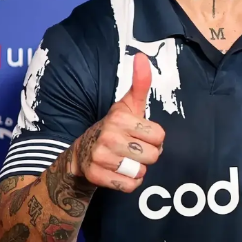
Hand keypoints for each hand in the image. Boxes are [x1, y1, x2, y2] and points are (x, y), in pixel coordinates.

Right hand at [71, 53, 164, 192]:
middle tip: (133, 149)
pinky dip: (129, 182)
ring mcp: (100, 157)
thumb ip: (140, 83)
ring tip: (125, 160)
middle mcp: (108, 136)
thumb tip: (142, 56)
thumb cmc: (114, 127)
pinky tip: (119, 172)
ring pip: (141, 171)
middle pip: (153, 155)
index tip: (140, 134)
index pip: (159, 136)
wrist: (82, 153)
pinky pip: (129, 185)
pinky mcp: (96, 176)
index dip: (154, 138)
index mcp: (119, 118)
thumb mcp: (128, 105)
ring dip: (138, 169)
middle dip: (147, 155)